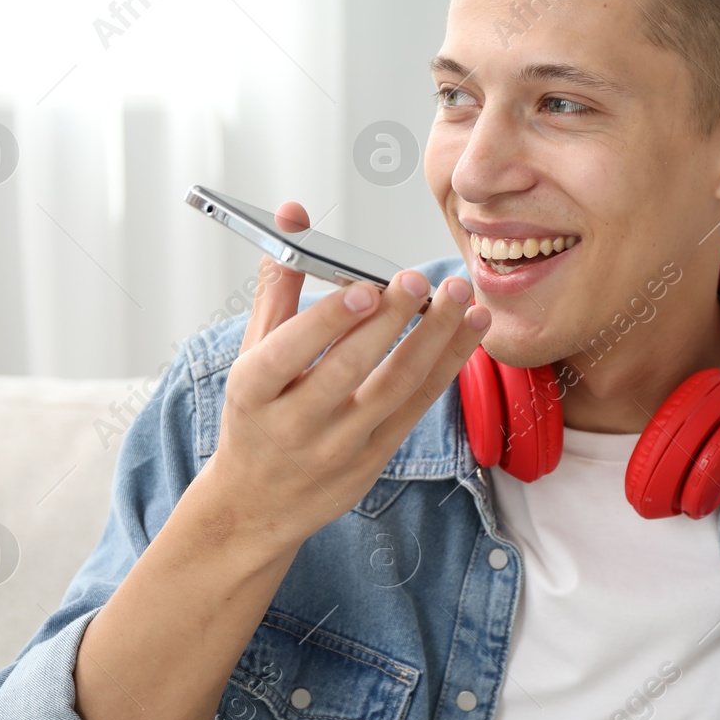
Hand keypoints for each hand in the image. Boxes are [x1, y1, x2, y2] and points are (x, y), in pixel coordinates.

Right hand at [198, 201, 488, 550]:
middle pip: (349, 369)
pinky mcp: (374, 460)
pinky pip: (418, 406)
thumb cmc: (256, 416)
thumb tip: (292, 216)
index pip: (288, 352)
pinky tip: (468, 329)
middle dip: (390, 322)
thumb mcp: (250, 355)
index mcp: (253, 391)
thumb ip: (278, 287)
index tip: (364, 287)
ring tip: (459, 297)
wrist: (258, 504)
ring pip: (395, 387)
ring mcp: (339, 446)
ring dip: (434, 339)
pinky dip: (447, 364)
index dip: (328, 320)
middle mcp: (295, 423)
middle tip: (419, 279)